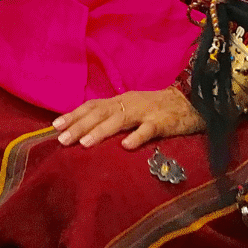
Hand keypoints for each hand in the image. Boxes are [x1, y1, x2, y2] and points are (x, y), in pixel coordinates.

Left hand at [54, 88, 205, 148]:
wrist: (192, 101)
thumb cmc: (158, 109)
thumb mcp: (132, 109)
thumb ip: (113, 117)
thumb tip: (87, 130)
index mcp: (120, 100)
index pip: (92, 106)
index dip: (74, 115)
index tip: (55, 126)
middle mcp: (128, 103)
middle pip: (99, 113)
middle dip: (79, 126)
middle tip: (62, 139)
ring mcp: (145, 112)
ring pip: (119, 120)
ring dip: (100, 131)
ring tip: (84, 144)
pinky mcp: (162, 122)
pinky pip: (148, 130)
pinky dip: (136, 137)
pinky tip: (125, 147)